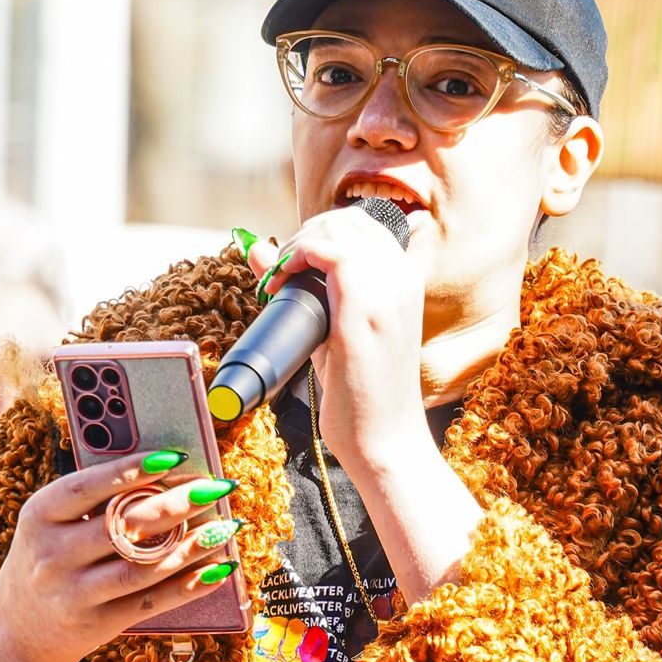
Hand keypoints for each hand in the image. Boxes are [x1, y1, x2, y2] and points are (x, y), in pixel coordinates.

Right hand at [0, 453, 237, 661]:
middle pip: (124, 526)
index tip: (176, 457)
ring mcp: (73, 594)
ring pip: (144, 566)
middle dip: (177, 504)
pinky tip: (218, 569)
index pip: (88, 487)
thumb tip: (171, 476)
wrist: (20, 632)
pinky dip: (189, 585)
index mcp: (39, 515)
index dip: (133, 470)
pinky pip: (152, 602)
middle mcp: (52, 555)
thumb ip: (96, 501)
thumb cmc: (52, 558)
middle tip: (216, 487)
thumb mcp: (53, 524)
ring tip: (226, 527)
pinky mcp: (97, 625)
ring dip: (193, 546)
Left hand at [246, 208, 429, 474]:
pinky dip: (296, 257)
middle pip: (348, 220)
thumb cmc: (361, 395)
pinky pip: (330, 252)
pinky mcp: (366, 310)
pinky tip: (279, 282)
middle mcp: (402, 279)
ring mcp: (388, 292)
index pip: (362, 225)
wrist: (384, 441)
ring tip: (277, 279)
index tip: (292, 265)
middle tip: (280, 272)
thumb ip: (302, 289)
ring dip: (296, 245)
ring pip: (337, 229)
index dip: (319, 233)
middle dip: (304, 235)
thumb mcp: (330, 330)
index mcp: (403, 282)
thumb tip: (258, 250)